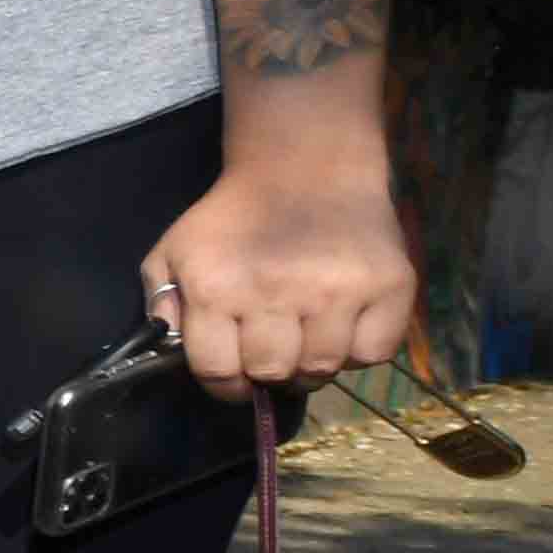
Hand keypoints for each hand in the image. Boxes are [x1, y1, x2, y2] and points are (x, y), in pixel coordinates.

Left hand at [145, 160, 412, 402]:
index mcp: (217, 287)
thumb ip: (163, 303)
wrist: (306, 169)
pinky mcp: (389, 287)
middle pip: (273, 373)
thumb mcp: (177, 251)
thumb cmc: (235, 219)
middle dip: (268, 368)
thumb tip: (168, 353)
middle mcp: (277, 291)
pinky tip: (343, 320)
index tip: (233, 374)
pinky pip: (372, 355)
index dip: (223, 383)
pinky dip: (358, 349)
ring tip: (306, 330)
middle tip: (272, 345)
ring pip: (324, 369)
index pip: (218, 371)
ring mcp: (338, 290)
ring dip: (312, 360)